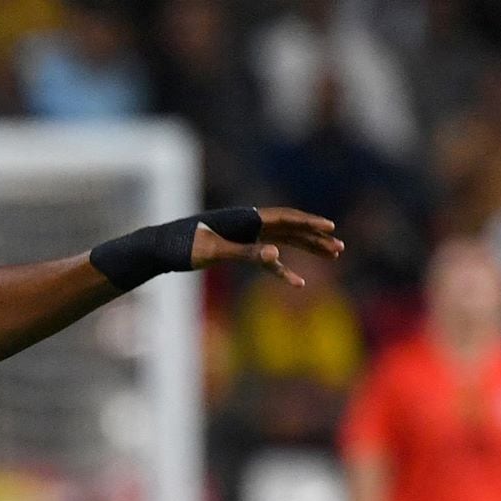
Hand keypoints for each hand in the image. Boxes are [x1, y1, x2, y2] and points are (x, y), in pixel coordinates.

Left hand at [192, 208, 342, 288]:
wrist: (160, 248)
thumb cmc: (184, 248)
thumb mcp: (215, 253)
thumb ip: (247, 253)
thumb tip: (276, 255)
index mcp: (245, 220)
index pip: (286, 219)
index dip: (310, 223)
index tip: (331, 228)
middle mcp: (248, 224)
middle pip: (291, 229)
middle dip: (316, 238)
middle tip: (339, 248)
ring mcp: (245, 236)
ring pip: (284, 241)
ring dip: (307, 249)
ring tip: (332, 256)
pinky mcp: (238, 249)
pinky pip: (268, 258)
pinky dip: (282, 269)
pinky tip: (297, 282)